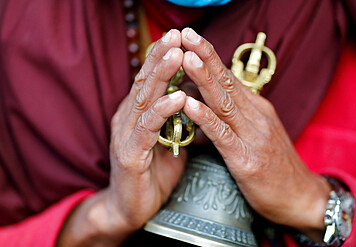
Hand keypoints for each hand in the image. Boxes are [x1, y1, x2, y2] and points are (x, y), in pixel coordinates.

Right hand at [57, 30, 186, 245]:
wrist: (131, 207)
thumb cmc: (153, 173)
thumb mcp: (168, 140)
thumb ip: (177, 119)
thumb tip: (195, 99)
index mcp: (137, 113)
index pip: (149, 79)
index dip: (162, 56)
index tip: (178, 36)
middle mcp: (128, 118)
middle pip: (145, 82)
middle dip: (161, 57)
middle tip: (175, 35)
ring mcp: (125, 135)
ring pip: (145, 99)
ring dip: (161, 76)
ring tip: (177, 55)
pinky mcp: (129, 155)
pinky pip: (147, 129)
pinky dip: (162, 112)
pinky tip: (176, 98)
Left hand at [180, 28, 330, 235]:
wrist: (301, 198)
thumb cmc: (274, 167)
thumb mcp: (255, 135)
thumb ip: (231, 117)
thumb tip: (200, 101)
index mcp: (256, 109)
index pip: (229, 77)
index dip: (209, 56)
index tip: (191, 37)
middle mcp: (256, 116)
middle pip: (226, 82)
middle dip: (205, 56)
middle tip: (186, 34)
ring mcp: (253, 137)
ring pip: (224, 102)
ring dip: (203, 78)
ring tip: (185, 57)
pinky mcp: (246, 160)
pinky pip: (223, 135)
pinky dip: (205, 117)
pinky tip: (189, 103)